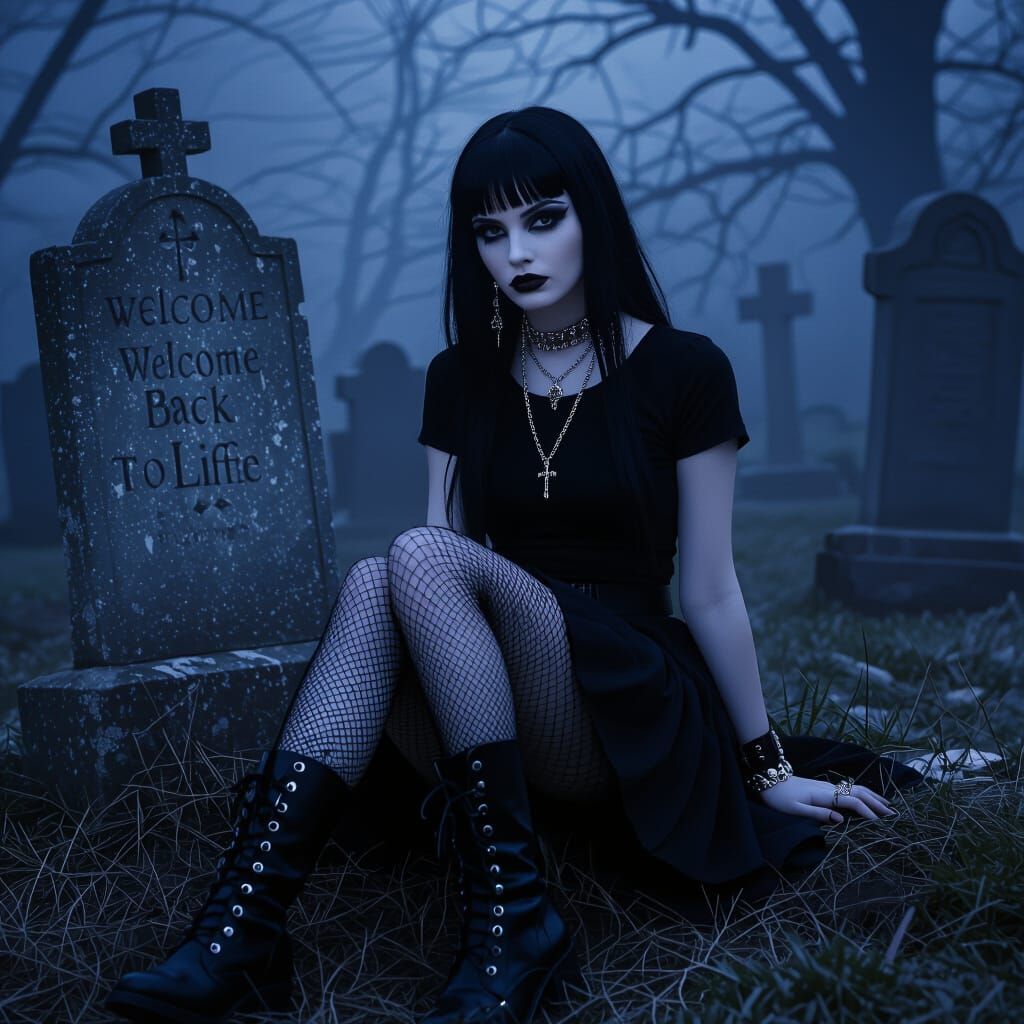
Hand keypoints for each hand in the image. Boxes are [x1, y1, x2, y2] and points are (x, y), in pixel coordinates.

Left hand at [757, 773, 896, 824]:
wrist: (768, 780)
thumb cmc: (779, 798)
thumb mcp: (794, 810)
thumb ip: (817, 814)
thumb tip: (840, 821)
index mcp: (823, 794)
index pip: (851, 802)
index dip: (867, 812)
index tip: (880, 823)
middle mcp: (828, 788)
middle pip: (858, 792)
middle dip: (876, 802)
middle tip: (893, 814)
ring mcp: (827, 786)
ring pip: (855, 789)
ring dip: (872, 796)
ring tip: (887, 806)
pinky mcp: (824, 787)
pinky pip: (849, 789)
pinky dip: (863, 794)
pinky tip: (867, 799)